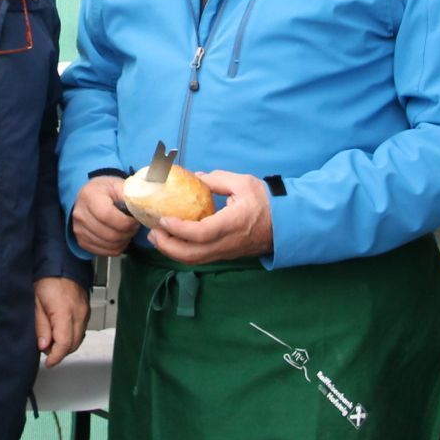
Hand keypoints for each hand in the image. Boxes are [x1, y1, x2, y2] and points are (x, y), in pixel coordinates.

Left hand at [34, 275, 91, 366]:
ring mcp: (84, 312)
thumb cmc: (46, 279)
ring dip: (67, 344)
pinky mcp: (86, 309)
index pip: (64, 344)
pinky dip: (72, 335)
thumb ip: (41, 326)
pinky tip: (61, 331)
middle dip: (60, 352)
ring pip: (79, 338)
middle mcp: (78, 313)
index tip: (48, 363)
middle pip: (73, 344)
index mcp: (64, 312)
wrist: (61, 262)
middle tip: (46, 350)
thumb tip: (44, 346)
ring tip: (51, 340)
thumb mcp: (36, 303)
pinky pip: (81, 329)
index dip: (56, 357)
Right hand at [71, 175, 137, 256]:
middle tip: (134, 226)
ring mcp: (79, 229)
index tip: (135, 220)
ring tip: (127, 231)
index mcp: (89, 195)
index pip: (107, 215)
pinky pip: (105, 252)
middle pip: (109, 234)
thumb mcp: (118, 184)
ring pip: (108, 245)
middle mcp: (80, 214)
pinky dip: (116, 247)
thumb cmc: (106, 191)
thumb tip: (146, 203)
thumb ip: (131, 193)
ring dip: (123, 240)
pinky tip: (119, 238)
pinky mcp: (82, 242)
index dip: (126, 222)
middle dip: (127, 232)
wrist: (89, 197)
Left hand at [148, 170, 270, 263]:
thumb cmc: (267, 202)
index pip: (200, 233)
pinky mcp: (226, 255)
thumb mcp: (243, 183)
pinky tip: (173, 240)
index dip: (178, 229)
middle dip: (167, 246)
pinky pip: (200, 258)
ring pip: (194, 260)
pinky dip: (182, 252)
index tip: (163, 218)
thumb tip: (196, 179)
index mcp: (232, 224)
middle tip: (153, 231)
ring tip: (157, 237)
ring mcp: (227, 252)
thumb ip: (217, 180)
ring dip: (172, 251)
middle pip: (192, 254)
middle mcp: (228, 243)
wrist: (287, 224)